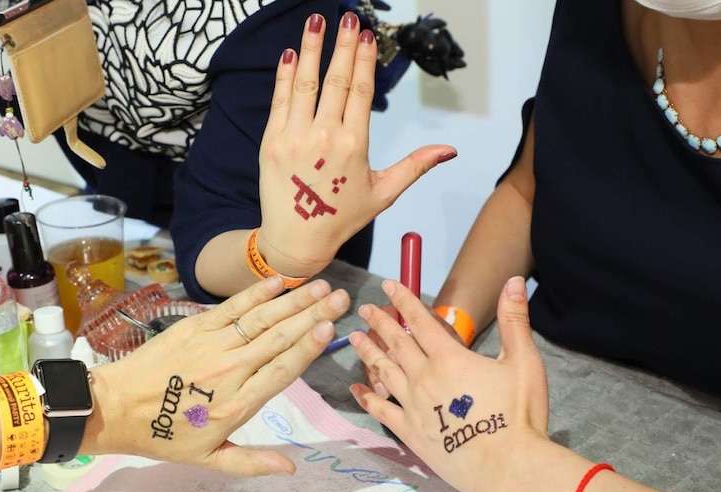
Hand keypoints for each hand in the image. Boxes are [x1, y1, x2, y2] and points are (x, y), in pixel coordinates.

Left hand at [88, 276, 350, 476]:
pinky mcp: (195, 325)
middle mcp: (229, 369)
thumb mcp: (208, 460)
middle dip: (313, 316)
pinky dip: (257, 292)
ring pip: (261, 318)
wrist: (113, 408)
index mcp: (237, 404)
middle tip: (342, 298)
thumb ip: (252, 462)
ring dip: (294, 300)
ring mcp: (212, 344)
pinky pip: (232, 307)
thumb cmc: (163, 436)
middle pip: (279, 338)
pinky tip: (280, 282)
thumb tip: (293, 467)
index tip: (331, 329)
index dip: (308, 348)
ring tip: (322, 286)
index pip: (282, 371)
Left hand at [257, 12, 456, 277]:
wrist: (295, 240)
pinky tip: (290, 54)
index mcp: (354, 146)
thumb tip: (450, 150)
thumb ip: (416, 166)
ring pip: (304, 84)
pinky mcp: (271, 143)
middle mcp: (324, 137)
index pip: (360, 91)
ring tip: (315, 22)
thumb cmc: (341, 218)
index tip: (365, 35)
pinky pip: (279, 102)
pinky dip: (283, 76)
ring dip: (310, 49)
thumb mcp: (384, 193)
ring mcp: (294, 138)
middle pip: (335, 80)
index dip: (363, 60)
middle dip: (341, 45)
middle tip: (346, 16)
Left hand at [348, 277, 549, 491]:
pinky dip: (366, 396)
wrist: (509, 468)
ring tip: (354, 338)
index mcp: (449, 358)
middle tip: (365, 310)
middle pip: (396, 343)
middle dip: (379, 323)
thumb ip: (514, 320)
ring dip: (368, 352)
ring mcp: (412, 405)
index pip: (420, 321)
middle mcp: (424, 377)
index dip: (403, 300)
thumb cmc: (519, 415)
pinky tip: (355, 387)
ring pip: (383, 371)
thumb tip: (513, 281)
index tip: (388, 286)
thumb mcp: (523, 362)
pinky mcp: (409, 432)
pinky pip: (380, 409)